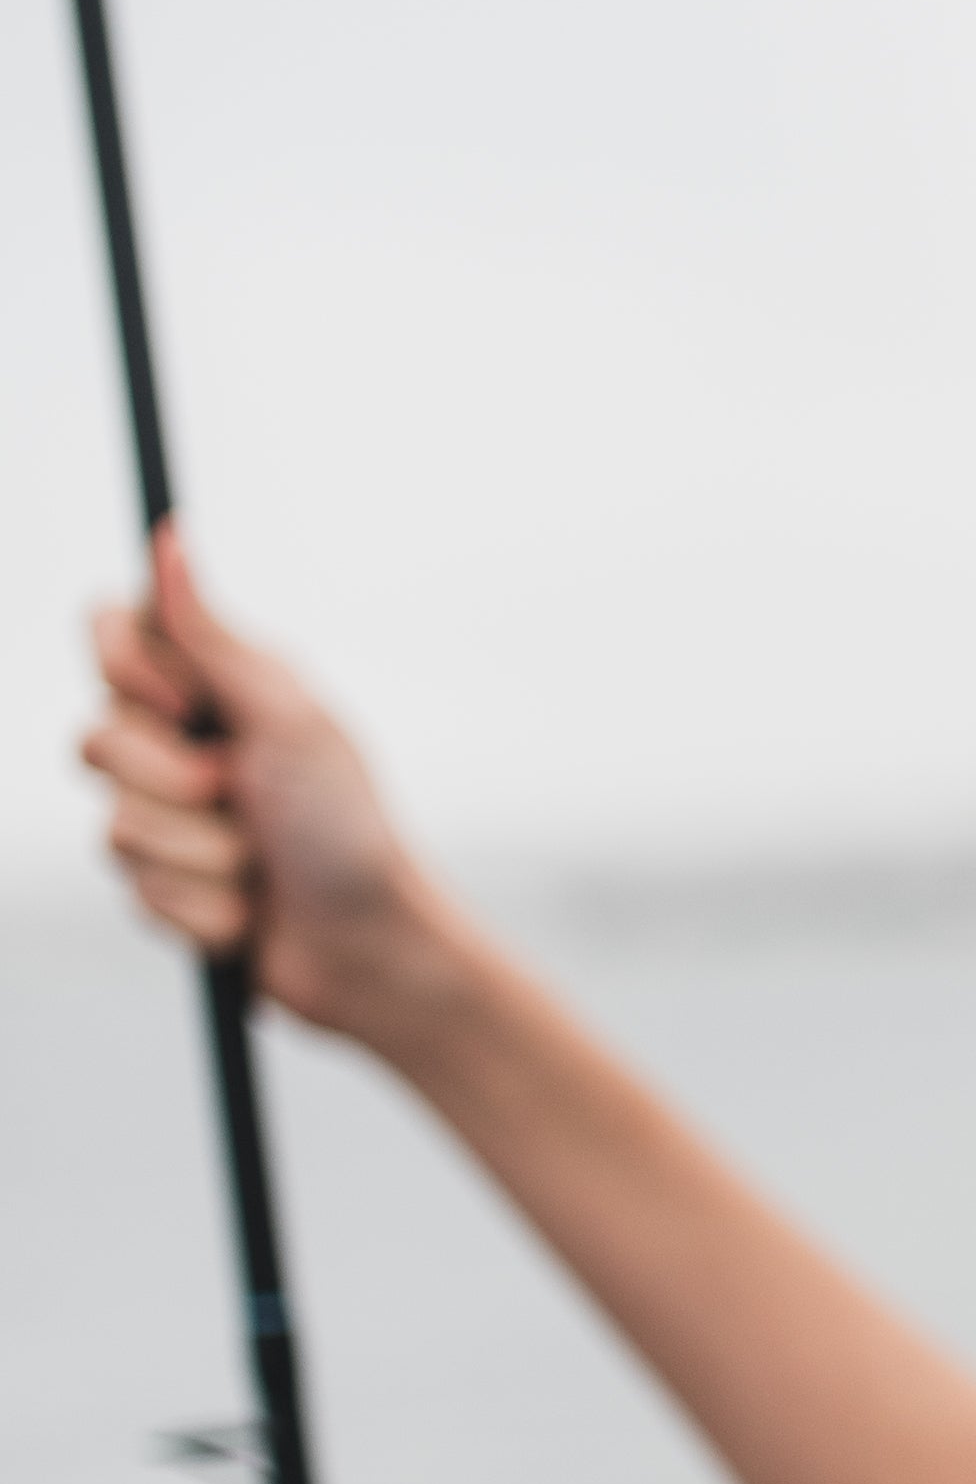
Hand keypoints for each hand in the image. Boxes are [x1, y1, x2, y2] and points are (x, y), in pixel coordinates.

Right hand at [76, 528, 470, 1049]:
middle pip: (94, 740)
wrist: (371, 949)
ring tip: (256, 863)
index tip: (185, 703)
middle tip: (241, 795)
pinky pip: (135, 889)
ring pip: (113, 827)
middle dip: (172, 784)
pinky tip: (247, 911)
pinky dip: (200, 906)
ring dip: (198, 854)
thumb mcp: (287, 717)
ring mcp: (168, 816)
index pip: (108, 631)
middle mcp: (180, 741)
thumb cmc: (349, 827)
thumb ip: (211, 633)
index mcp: (214, 683)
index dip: (125, 669)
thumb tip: (169, 534)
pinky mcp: (165, 885)